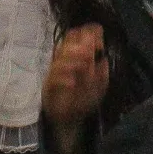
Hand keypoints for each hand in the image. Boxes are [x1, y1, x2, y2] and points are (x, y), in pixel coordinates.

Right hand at [42, 25, 109, 144]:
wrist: (70, 120)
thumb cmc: (84, 99)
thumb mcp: (99, 84)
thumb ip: (101, 70)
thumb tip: (103, 55)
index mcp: (76, 57)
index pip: (78, 37)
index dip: (88, 33)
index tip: (98, 38)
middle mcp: (65, 60)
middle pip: (67, 42)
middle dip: (79, 43)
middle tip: (90, 51)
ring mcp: (56, 72)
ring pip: (59, 58)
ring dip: (73, 59)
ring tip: (85, 65)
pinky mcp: (49, 85)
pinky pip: (53, 78)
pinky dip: (63, 78)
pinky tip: (72, 83)